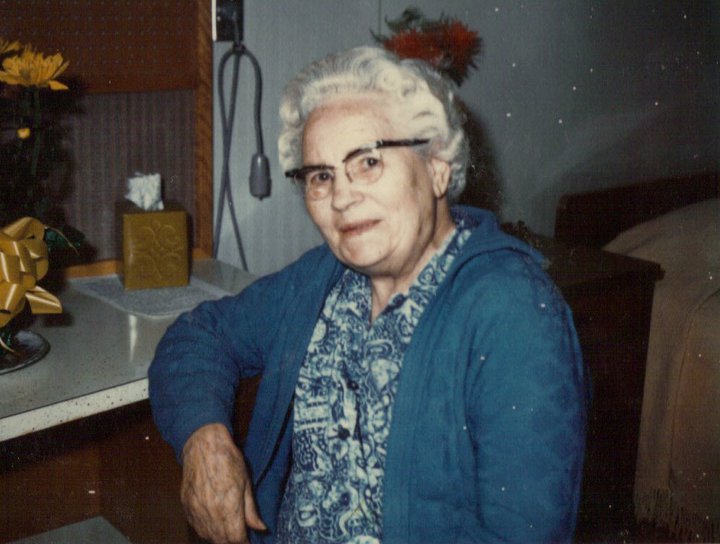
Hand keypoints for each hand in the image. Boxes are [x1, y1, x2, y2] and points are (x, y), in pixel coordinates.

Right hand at [181, 423, 266, 543]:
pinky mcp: (186, 507)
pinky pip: (196, 527)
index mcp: (228, 508)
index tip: (249, 539)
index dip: (244, 541)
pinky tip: (213, 523)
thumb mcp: (246, 483)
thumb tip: (260, 528)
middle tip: (240, 534)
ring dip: (219, 537)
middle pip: (222, 540)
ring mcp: (196, 511)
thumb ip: (251, 510)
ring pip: (208, 536)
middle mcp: (210, 513)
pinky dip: (205, 529)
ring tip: (228, 529)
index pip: (236, 538)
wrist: (203, 445)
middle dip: (232, 540)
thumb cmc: (228, 460)